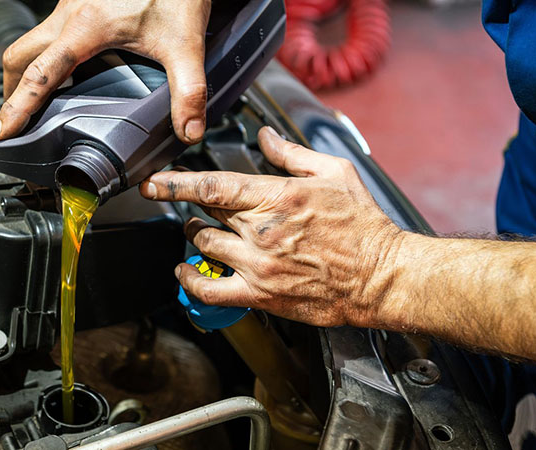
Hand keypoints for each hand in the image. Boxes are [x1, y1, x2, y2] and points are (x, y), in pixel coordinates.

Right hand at [0, 0, 210, 144]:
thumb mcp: (185, 43)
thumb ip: (189, 90)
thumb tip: (189, 131)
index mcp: (86, 28)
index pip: (39, 74)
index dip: (18, 108)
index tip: (3, 132)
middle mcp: (70, 15)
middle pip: (19, 56)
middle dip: (11, 92)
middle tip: (13, 123)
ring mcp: (71, 6)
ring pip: (30, 42)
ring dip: (24, 73)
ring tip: (32, 104)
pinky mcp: (81, 3)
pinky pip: (49, 34)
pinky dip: (44, 58)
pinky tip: (64, 74)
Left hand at [139, 126, 405, 327]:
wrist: (381, 277)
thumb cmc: (362, 226)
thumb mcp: (334, 173)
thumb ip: (291, 154)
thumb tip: (265, 136)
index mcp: (277, 197)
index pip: (213, 185)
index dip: (176, 183)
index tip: (154, 181)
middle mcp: (261, 231)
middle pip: (206, 212)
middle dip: (198, 206)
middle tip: (205, 207)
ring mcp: (258, 265)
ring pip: (204, 244)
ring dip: (197, 236)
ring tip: (205, 232)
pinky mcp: (259, 294)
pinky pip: (209, 290)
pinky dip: (190, 281)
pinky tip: (186, 272)